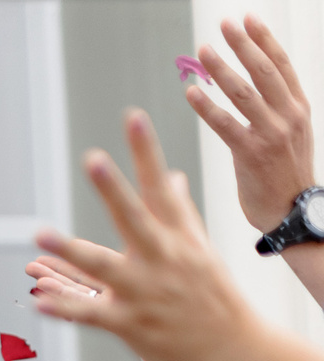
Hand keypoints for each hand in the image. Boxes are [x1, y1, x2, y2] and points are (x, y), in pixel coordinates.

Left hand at [35, 112, 260, 360]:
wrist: (231, 348)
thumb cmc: (210, 294)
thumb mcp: (199, 248)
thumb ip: (178, 211)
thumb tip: (171, 176)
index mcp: (178, 236)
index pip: (160, 186)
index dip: (146, 152)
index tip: (133, 118)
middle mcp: (162, 258)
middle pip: (135, 217)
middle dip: (114, 189)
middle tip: (93, 158)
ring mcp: (144, 291)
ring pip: (103, 266)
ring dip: (71, 250)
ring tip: (40, 234)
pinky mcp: (129, 323)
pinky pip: (90, 313)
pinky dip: (65, 307)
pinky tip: (39, 299)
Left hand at [187, 17, 314, 230]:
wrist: (293, 212)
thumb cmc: (285, 173)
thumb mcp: (291, 133)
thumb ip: (277, 108)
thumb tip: (257, 83)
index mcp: (298, 107)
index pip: (281, 64)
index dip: (264, 39)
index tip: (248, 18)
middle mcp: (288, 115)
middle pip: (264, 71)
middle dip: (243, 44)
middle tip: (223, 25)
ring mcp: (272, 134)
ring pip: (245, 93)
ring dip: (223, 69)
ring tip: (203, 51)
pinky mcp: (252, 155)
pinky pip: (227, 125)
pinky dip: (208, 107)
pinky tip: (192, 92)